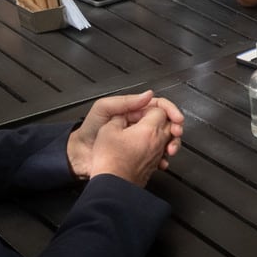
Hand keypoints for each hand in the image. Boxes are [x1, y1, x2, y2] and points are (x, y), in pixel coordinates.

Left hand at [67, 91, 184, 178]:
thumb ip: (124, 101)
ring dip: (172, 144)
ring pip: (165, 140)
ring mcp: (141, 140)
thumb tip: (148, 95)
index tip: (177, 119)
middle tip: (176, 135)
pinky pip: (157, 155)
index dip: (170, 111)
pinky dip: (163, 159)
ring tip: (169, 151)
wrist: (79, 156)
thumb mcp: (103, 109)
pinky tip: (162, 162)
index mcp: (134, 111)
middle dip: (175, 129)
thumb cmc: (88, 131)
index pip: (158, 106)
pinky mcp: (140, 155)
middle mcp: (140, 124)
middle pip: (166, 123)